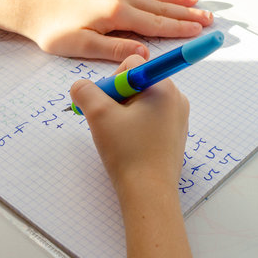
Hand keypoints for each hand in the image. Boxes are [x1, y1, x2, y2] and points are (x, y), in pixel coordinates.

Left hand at [0, 0, 212, 61]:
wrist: (31, 4)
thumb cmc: (51, 28)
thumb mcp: (80, 46)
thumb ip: (114, 49)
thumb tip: (142, 55)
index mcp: (115, 13)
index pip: (155, 23)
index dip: (179, 29)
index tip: (199, 31)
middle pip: (159, 7)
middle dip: (185, 14)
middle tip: (207, 18)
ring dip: (174, 0)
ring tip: (194, 1)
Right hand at [69, 55, 189, 190]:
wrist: (149, 193)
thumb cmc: (128, 152)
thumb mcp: (98, 115)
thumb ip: (85, 91)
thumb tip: (79, 86)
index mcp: (163, 87)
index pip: (132, 64)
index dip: (112, 81)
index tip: (107, 104)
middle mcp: (176, 98)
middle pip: (137, 82)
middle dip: (117, 98)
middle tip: (108, 122)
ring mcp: (178, 118)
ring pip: (142, 102)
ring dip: (123, 113)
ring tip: (117, 136)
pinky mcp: (174, 135)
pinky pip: (150, 118)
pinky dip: (134, 126)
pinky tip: (128, 144)